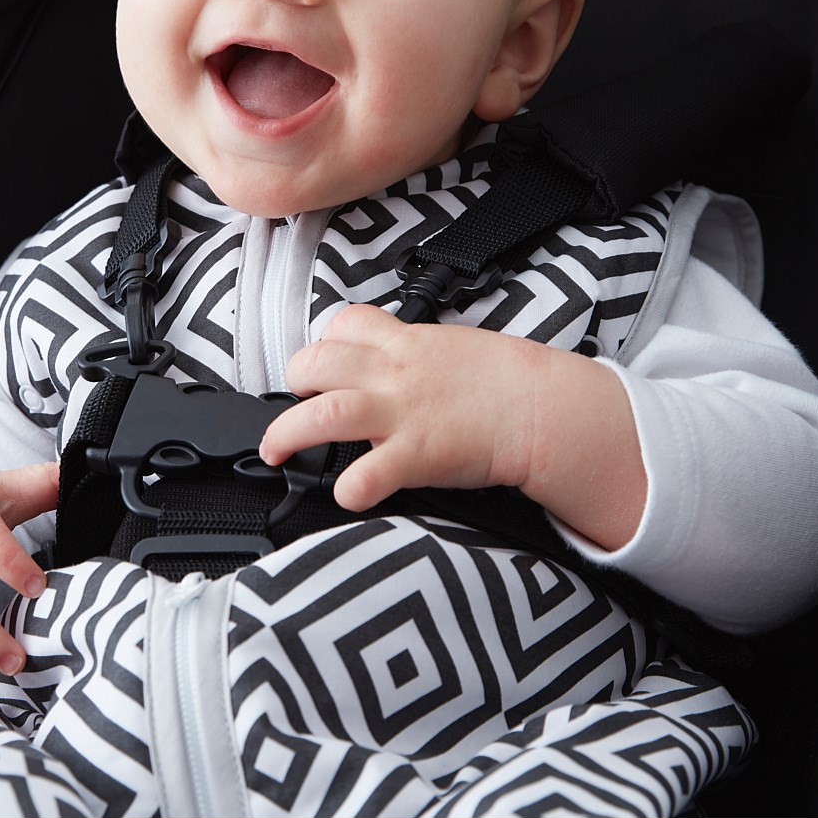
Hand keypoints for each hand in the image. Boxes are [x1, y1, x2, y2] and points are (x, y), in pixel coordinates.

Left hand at [259, 304, 547, 510]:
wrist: (540, 408)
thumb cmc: (499, 382)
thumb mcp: (447, 347)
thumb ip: (407, 354)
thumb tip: (380, 365)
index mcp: (403, 344)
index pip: (344, 323)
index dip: (324, 344)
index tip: (321, 369)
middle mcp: (393, 373)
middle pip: (317, 363)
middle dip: (293, 381)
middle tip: (295, 404)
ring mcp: (402, 412)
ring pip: (325, 413)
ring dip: (288, 433)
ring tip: (278, 451)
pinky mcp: (417, 453)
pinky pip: (371, 471)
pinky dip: (350, 486)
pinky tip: (345, 493)